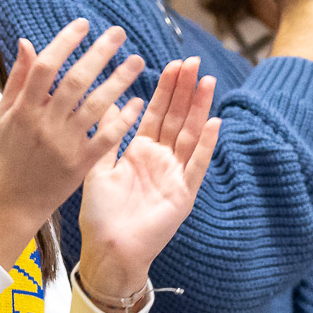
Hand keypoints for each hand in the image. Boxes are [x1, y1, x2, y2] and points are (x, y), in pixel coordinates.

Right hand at [0, 19, 144, 268]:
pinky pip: (106, 137)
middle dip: (98, 54)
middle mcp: (44, 124)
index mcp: (24, 109)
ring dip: (118, 81)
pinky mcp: (80, 164)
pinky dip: (122, 119)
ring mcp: (64, 144)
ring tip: (136, 61)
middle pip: (74, 82)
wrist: (15, 200)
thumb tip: (28, 43)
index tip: (83, 25)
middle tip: (118, 33)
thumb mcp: (6, 114)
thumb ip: (18, 79)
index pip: (45, 68)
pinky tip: (137, 102)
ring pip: (96, 106)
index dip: (64, 43)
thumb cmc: (11, 153)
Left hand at [76, 59, 220, 307]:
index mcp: (139, 151)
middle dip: (185, 90)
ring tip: (207, 81)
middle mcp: (160, 159)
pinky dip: (205, 145)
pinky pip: (196, 165)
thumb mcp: (98, 168)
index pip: (156, 113)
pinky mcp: (183, 193)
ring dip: (199, 109)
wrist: (107, 250)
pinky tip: (214, 122)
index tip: (173, 64)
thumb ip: (108, 136)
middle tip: (194, 62)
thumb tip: (107, 101)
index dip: (166, 90)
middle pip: (176, 118)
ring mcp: (174, 175)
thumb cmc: (100, 214)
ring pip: (189, 135)